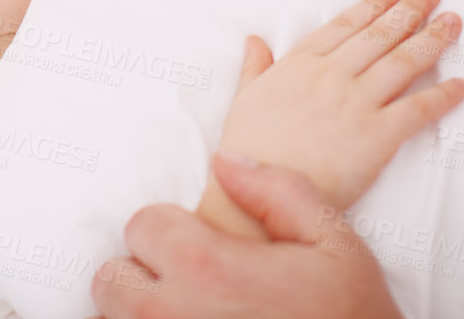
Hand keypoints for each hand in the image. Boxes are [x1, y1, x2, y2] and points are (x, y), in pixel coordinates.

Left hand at [92, 152, 399, 318]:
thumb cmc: (352, 315)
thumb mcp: (333, 241)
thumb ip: (276, 191)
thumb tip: (225, 161)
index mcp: (208, 268)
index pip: (142, 226)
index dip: (170, 228)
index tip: (200, 244)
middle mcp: (174, 315)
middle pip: (111, 279)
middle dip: (142, 273)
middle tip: (187, 280)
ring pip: (117, 318)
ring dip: (142, 310)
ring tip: (188, 308)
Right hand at [199, 0, 463, 229]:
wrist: (257, 192)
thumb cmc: (248, 150)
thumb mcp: (245, 98)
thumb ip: (254, 67)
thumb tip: (254, 40)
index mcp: (300, 63)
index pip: (346, 25)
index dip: (374, 6)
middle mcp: (332, 75)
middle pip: (381, 35)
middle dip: (411, 10)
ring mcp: (356, 104)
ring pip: (403, 63)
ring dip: (432, 39)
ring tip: (454, 23)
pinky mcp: (376, 136)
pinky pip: (417, 110)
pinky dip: (442, 96)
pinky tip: (460, 85)